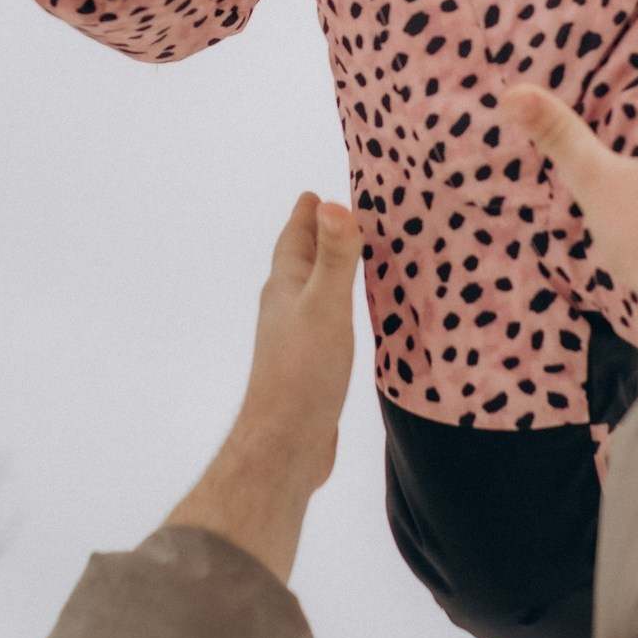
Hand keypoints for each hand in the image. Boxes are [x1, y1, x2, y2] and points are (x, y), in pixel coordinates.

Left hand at [234, 193, 361, 492]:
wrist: (286, 444)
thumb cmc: (303, 370)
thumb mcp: (325, 306)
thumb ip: (334, 257)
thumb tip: (334, 203)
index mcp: (286, 286)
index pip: (294, 238)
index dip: (306, 214)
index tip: (315, 193)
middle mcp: (285, 307)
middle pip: (300, 262)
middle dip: (318, 237)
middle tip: (340, 215)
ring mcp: (295, 338)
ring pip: (312, 292)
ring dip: (328, 272)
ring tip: (351, 259)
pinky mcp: (309, 365)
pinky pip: (324, 321)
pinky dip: (337, 305)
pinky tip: (350, 316)